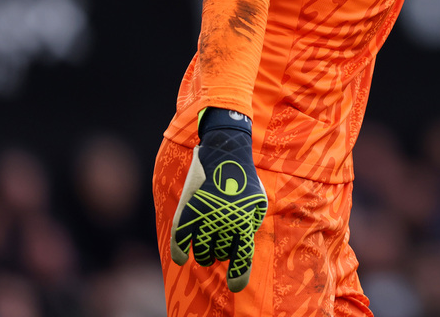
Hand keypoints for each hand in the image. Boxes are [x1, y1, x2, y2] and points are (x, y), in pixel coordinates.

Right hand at [169, 109, 266, 291]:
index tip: (236, 285)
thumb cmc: (245, 180)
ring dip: (206, 255)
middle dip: (222, 254)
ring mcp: (204, 218)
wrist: (224, 154)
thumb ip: (252, 226)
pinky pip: (180, 240)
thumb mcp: (258, 202)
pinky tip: (182, 257)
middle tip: (222, 247)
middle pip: (220, 255)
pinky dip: (180, 251)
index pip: (241, 256)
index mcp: (244, 221)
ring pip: (202, 252)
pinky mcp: (188, 211)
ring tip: (208, 250)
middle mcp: (223, 223)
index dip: (238, 275)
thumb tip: (241, 248)